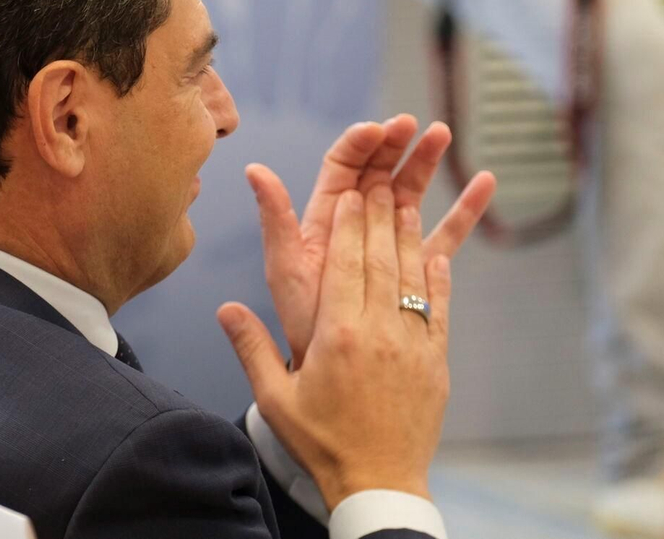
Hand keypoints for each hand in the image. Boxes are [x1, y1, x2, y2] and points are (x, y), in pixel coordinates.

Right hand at [219, 187, 457, 505]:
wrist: (378, 483)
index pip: (345, 263)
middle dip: (378, 215)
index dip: (349, 223)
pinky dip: (438, 277)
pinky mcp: (436, 362)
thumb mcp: (275, 399)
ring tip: (407, 199)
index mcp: (337, 335)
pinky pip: (438, 308)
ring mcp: (413, 344)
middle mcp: (378, 332)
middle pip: (379, 258)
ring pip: (411, 276)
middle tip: (378, 180)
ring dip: (408, 235)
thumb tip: (225, 309)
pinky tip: (438, 253)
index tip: (350, 191)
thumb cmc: (321, 442)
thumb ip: (252, 348)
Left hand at [248, 116, 494, 364]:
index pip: (343, 167)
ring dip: (427, 161)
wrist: (332, 369)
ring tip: (443, 133)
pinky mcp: (418, 264)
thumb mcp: (286, 267)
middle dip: (395, 144)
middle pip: (379, 170)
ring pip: (411, 192)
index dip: (359, 144)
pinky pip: (444, 231)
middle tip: (413, 125)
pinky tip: (486, 182)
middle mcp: (358, 223)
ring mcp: (390, 242)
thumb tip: (254, 169)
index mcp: (326, 217)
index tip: (378, 129)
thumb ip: (275, 219)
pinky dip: (465, 208)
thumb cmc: (303, 319)